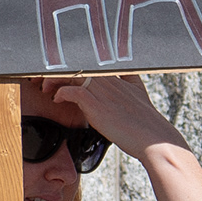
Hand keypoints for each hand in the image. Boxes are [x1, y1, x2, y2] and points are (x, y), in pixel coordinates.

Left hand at [43, 73, 185, 162]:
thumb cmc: (146, 123)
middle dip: (57, 70)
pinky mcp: (97, 106)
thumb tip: (127, 75)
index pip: (89, 60)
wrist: (154, 140)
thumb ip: (130, 80)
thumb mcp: (140, 93)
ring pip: (71, 75)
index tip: (60, 70)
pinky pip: (72, 91)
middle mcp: (110, 80)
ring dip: (54, 80)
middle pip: (77, 65)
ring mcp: (103, 91)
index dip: (71, 63)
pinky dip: (60, 93)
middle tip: (47, 80)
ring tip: (47, 88)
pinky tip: (57, 99)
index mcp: (118, 75)